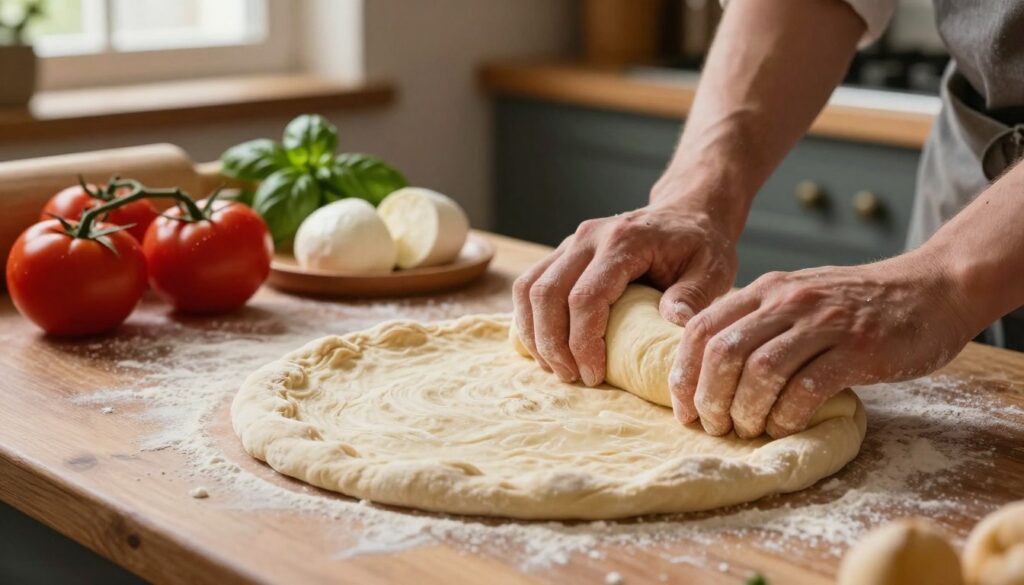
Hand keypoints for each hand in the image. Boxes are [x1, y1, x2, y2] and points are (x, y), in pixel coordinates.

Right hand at [513, 200, 738, 386]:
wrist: (686, 212)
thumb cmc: (700, 244)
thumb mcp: (712, 268)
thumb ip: (694, 295)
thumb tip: (672, 322)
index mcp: (623, 241)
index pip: (585, 296)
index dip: (583, 341)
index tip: (594, 375)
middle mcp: (588, 238)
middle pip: (547, 294)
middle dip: (552, 344)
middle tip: (571, 377)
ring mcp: (570, 242)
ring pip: (528, 288)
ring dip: (534, 334)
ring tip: (556, 367)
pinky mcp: (562, 253)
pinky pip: (529, 285)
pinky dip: (529, 319)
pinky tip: (545, 346)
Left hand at [670, 252, 975, 438]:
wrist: (932, 289)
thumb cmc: (857, 305)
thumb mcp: (797, 299)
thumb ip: (757, 322)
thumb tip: (708, 369)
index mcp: (766, 290)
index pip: (701, 328)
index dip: (683, 373)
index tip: (684, 408)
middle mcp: (788, 301)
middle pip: (724, 352)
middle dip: (709, 397)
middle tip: (713, 426)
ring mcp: (824, 323)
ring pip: (761, 371)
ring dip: (745, 410)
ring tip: (746, 431)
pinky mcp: (858, 349)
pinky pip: (807, 388)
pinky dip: (787, 415)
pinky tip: (785, 427)